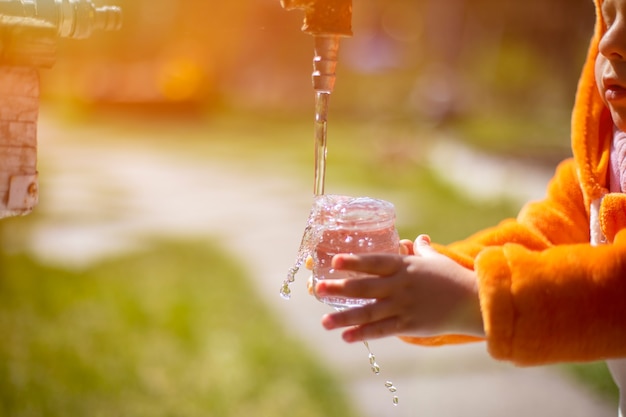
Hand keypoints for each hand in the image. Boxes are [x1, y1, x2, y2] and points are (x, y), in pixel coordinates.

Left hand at [315, 235, 483, 341]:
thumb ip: (421, 250)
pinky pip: (382, 330)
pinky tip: (347, 337)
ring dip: (344, 317)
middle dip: (340, 288)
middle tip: (319, 289)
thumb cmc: (453, 278)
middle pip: (365, 287)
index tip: (335, 261)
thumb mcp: (435, 260)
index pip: (374, 262)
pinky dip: (364, 334)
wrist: (473, 303)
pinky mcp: (409, 325)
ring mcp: (403, 306)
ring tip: (324, 321)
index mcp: (404, 267)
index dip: (354, 261)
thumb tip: (416, 238)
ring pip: (368, 312)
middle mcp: (399, 286)